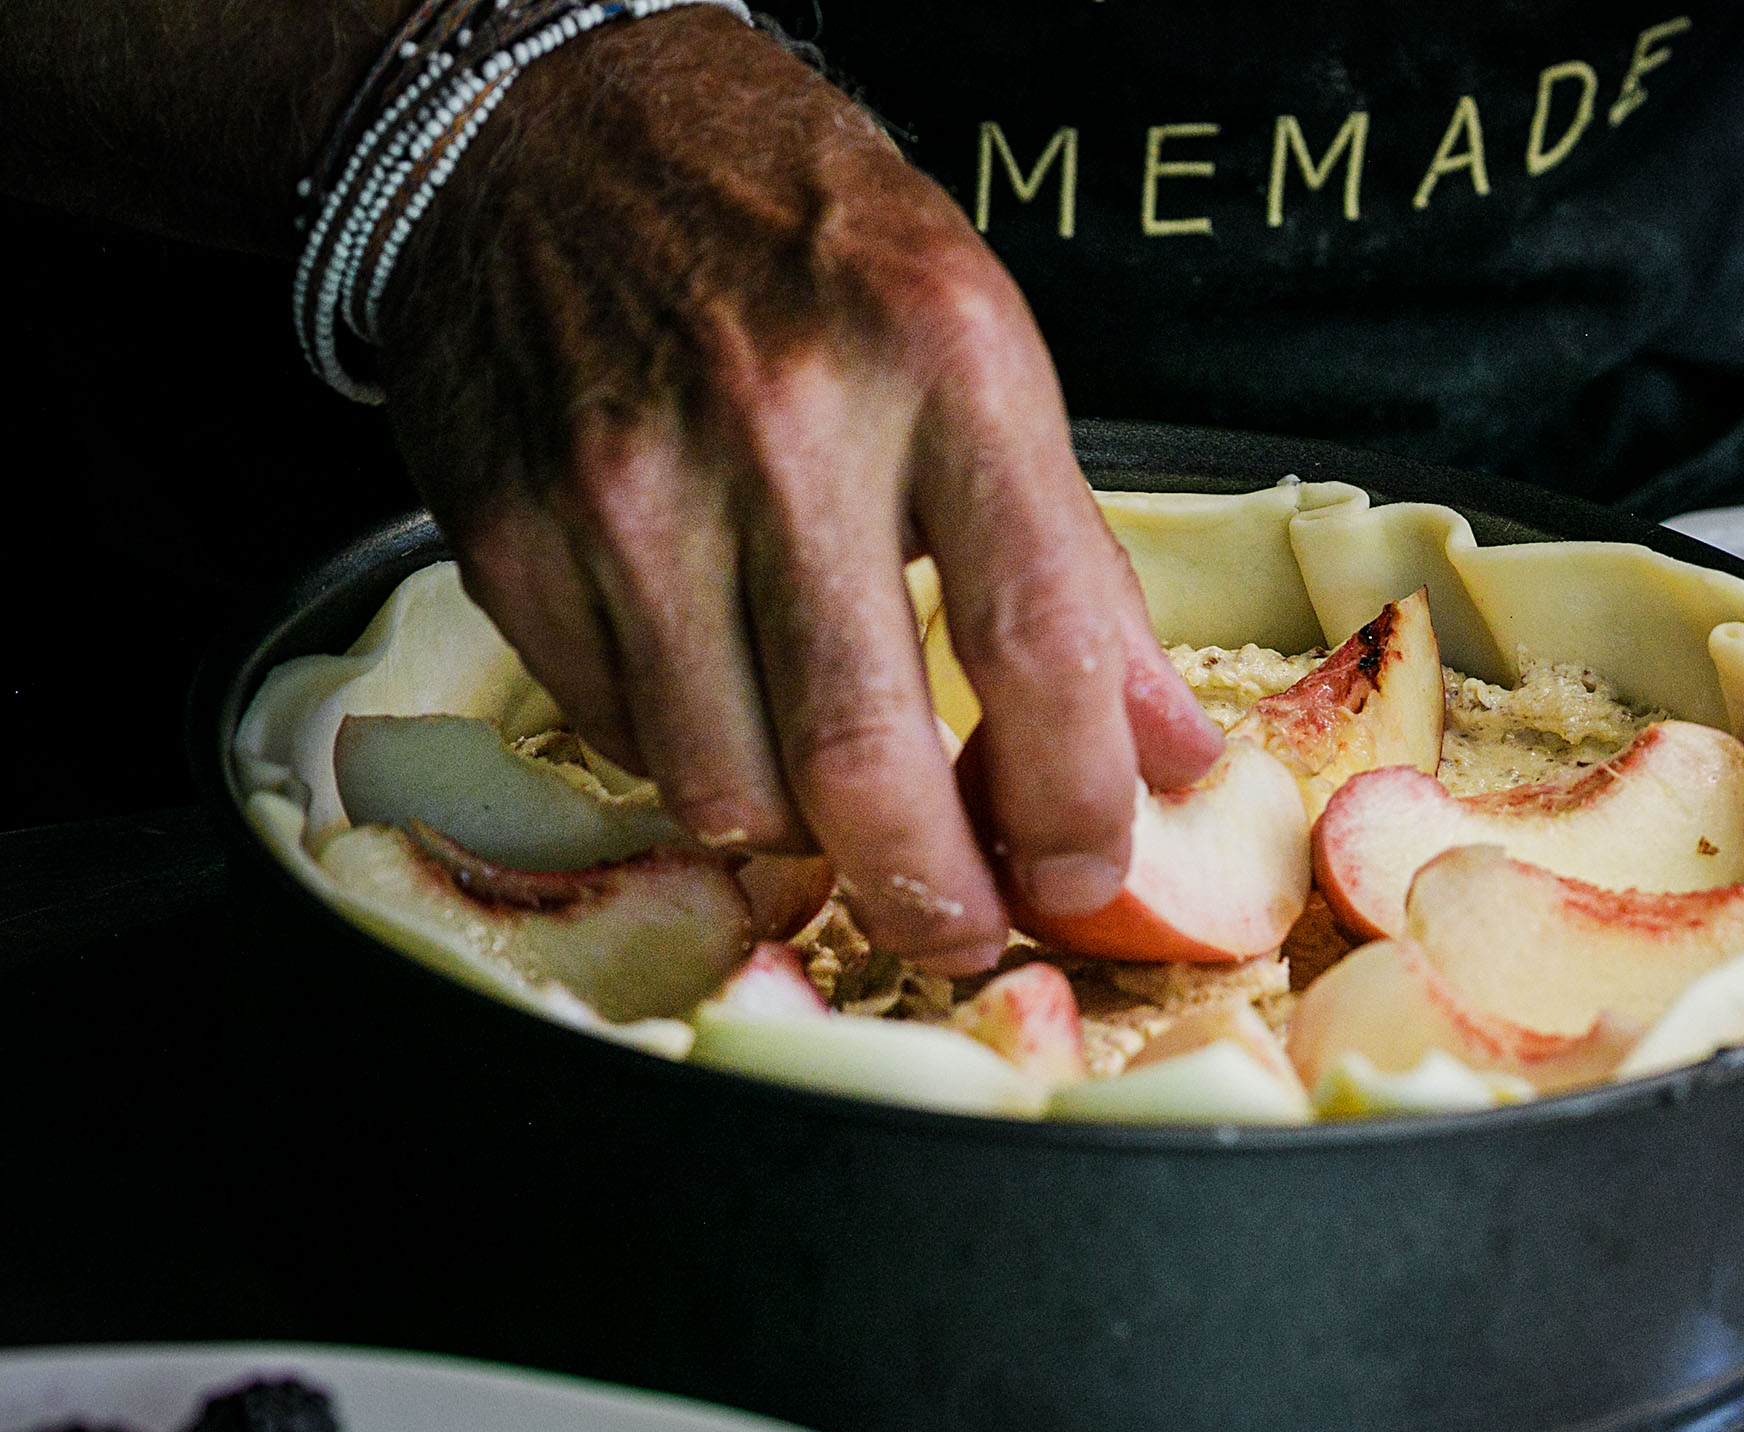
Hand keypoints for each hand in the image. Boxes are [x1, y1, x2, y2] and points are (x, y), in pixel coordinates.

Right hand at [377, 9, 1222, 970]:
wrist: (539, 127)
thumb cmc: (792, 237)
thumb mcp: (977, 348)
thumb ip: (1075, 564)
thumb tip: (1168, 754)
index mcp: (944, 359)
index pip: (1039, 641)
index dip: (1074, 801)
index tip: (1084, 873)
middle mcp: (784, 423)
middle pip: (865, 754)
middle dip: (931, 892)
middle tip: (960, 933)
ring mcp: (631, 486)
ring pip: (728, 782)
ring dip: (802, 845)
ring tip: (841, 820)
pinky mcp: (516, 537)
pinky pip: (624, 737)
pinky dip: (692, 766)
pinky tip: (727, 710)